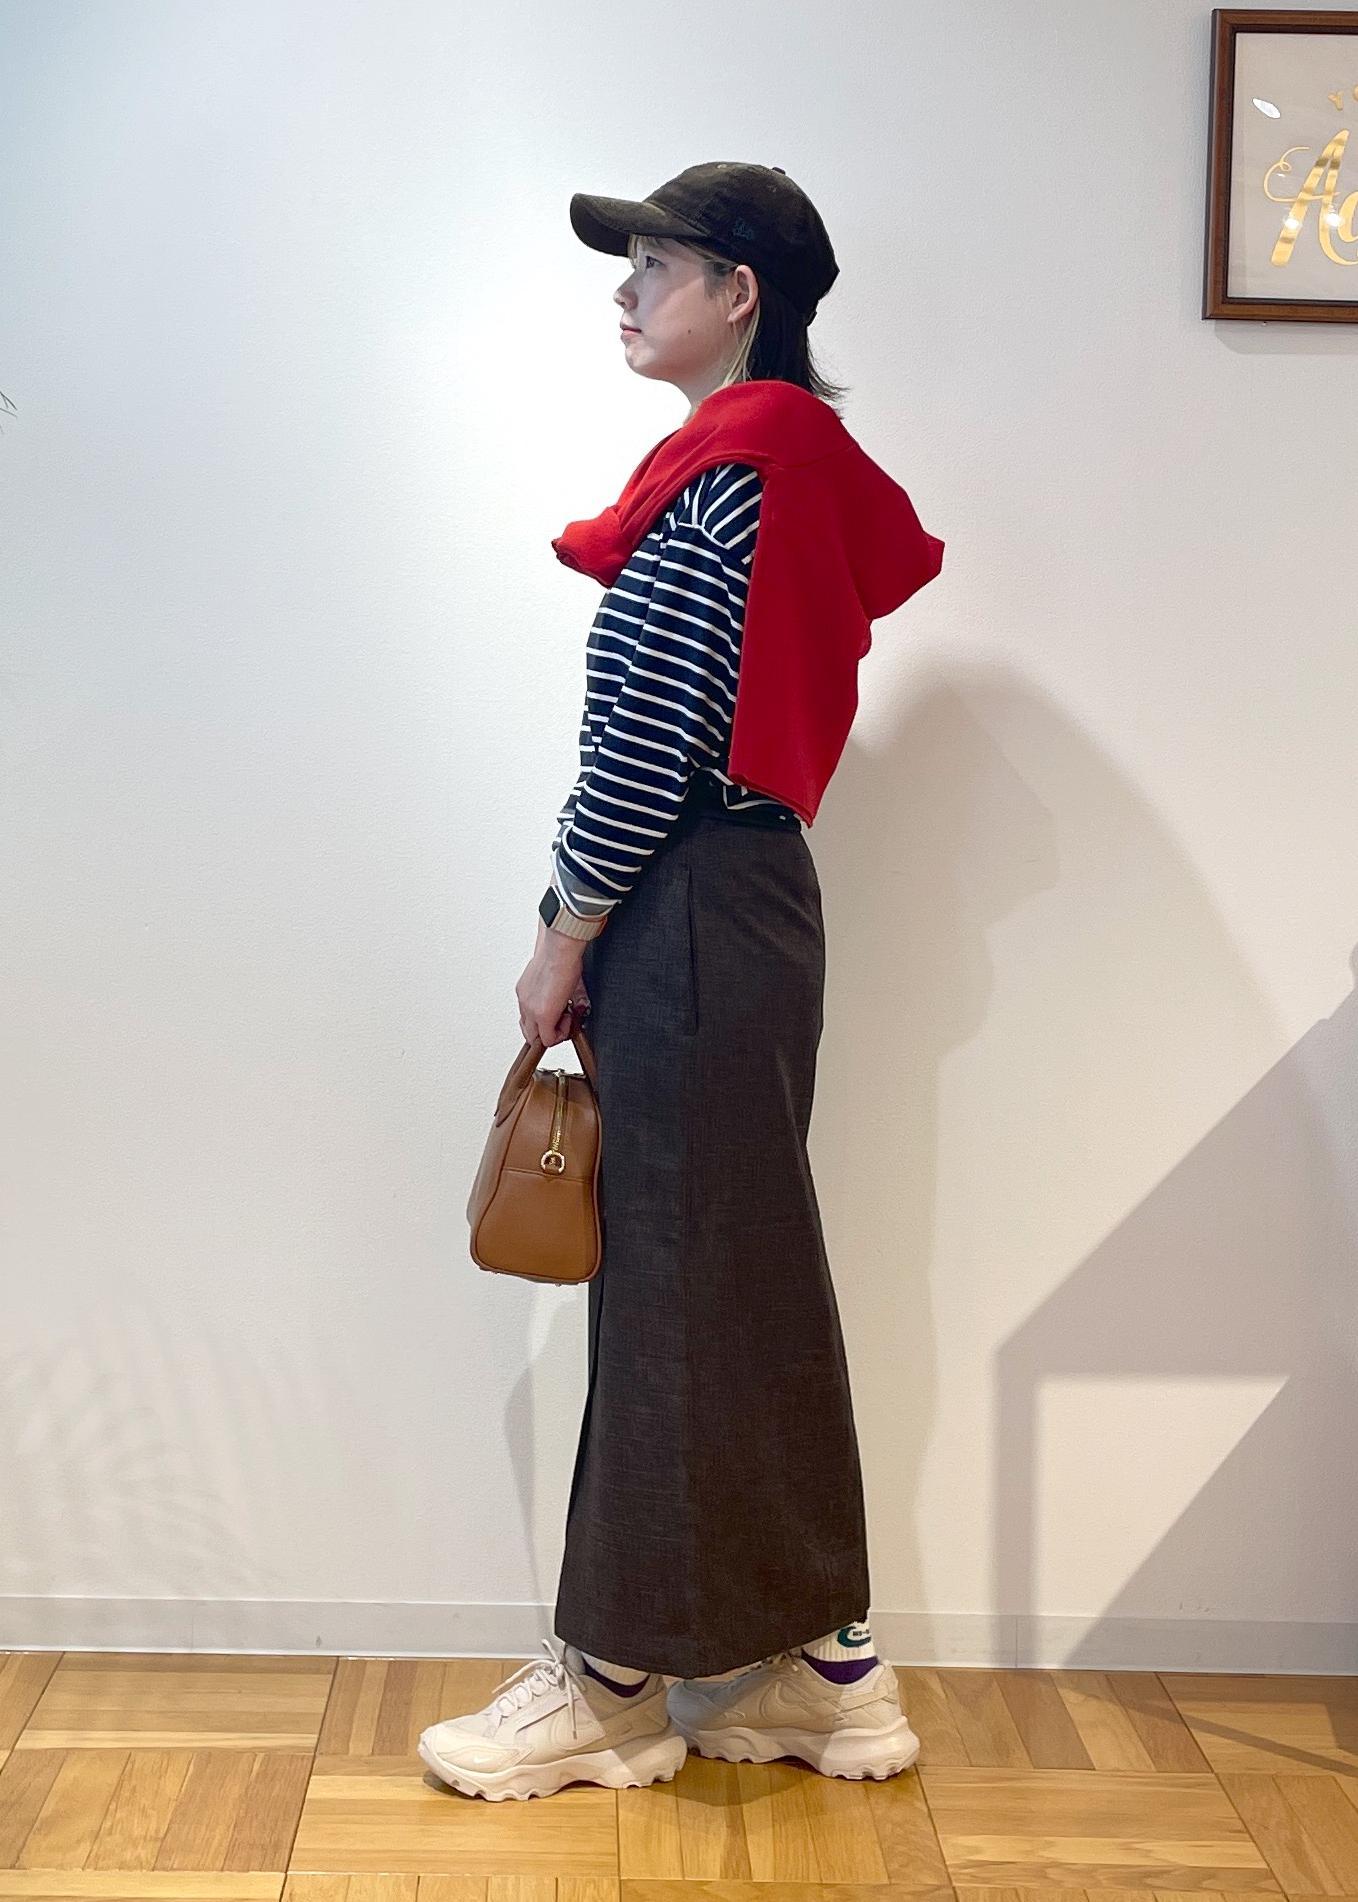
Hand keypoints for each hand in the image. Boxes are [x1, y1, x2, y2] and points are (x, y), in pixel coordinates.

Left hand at [517, 920, 592, 1048]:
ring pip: (536, 1037)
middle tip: (563, 1021)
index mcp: (526, 990)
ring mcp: (530, 1009)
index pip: (528, 1017)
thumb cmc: (561, 954)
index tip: (560, 1015)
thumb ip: (563, 995)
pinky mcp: (542, 1015)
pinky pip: (548, 1038)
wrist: (561, 949)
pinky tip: (569, 1019)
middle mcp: (524, 1000)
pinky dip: (560, 1034)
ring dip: (553, 1033)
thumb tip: (578, 1006)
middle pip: (528, 1032)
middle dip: (548, 1032)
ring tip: (567, 1018)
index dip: (545, 1022)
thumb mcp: (559, 977)